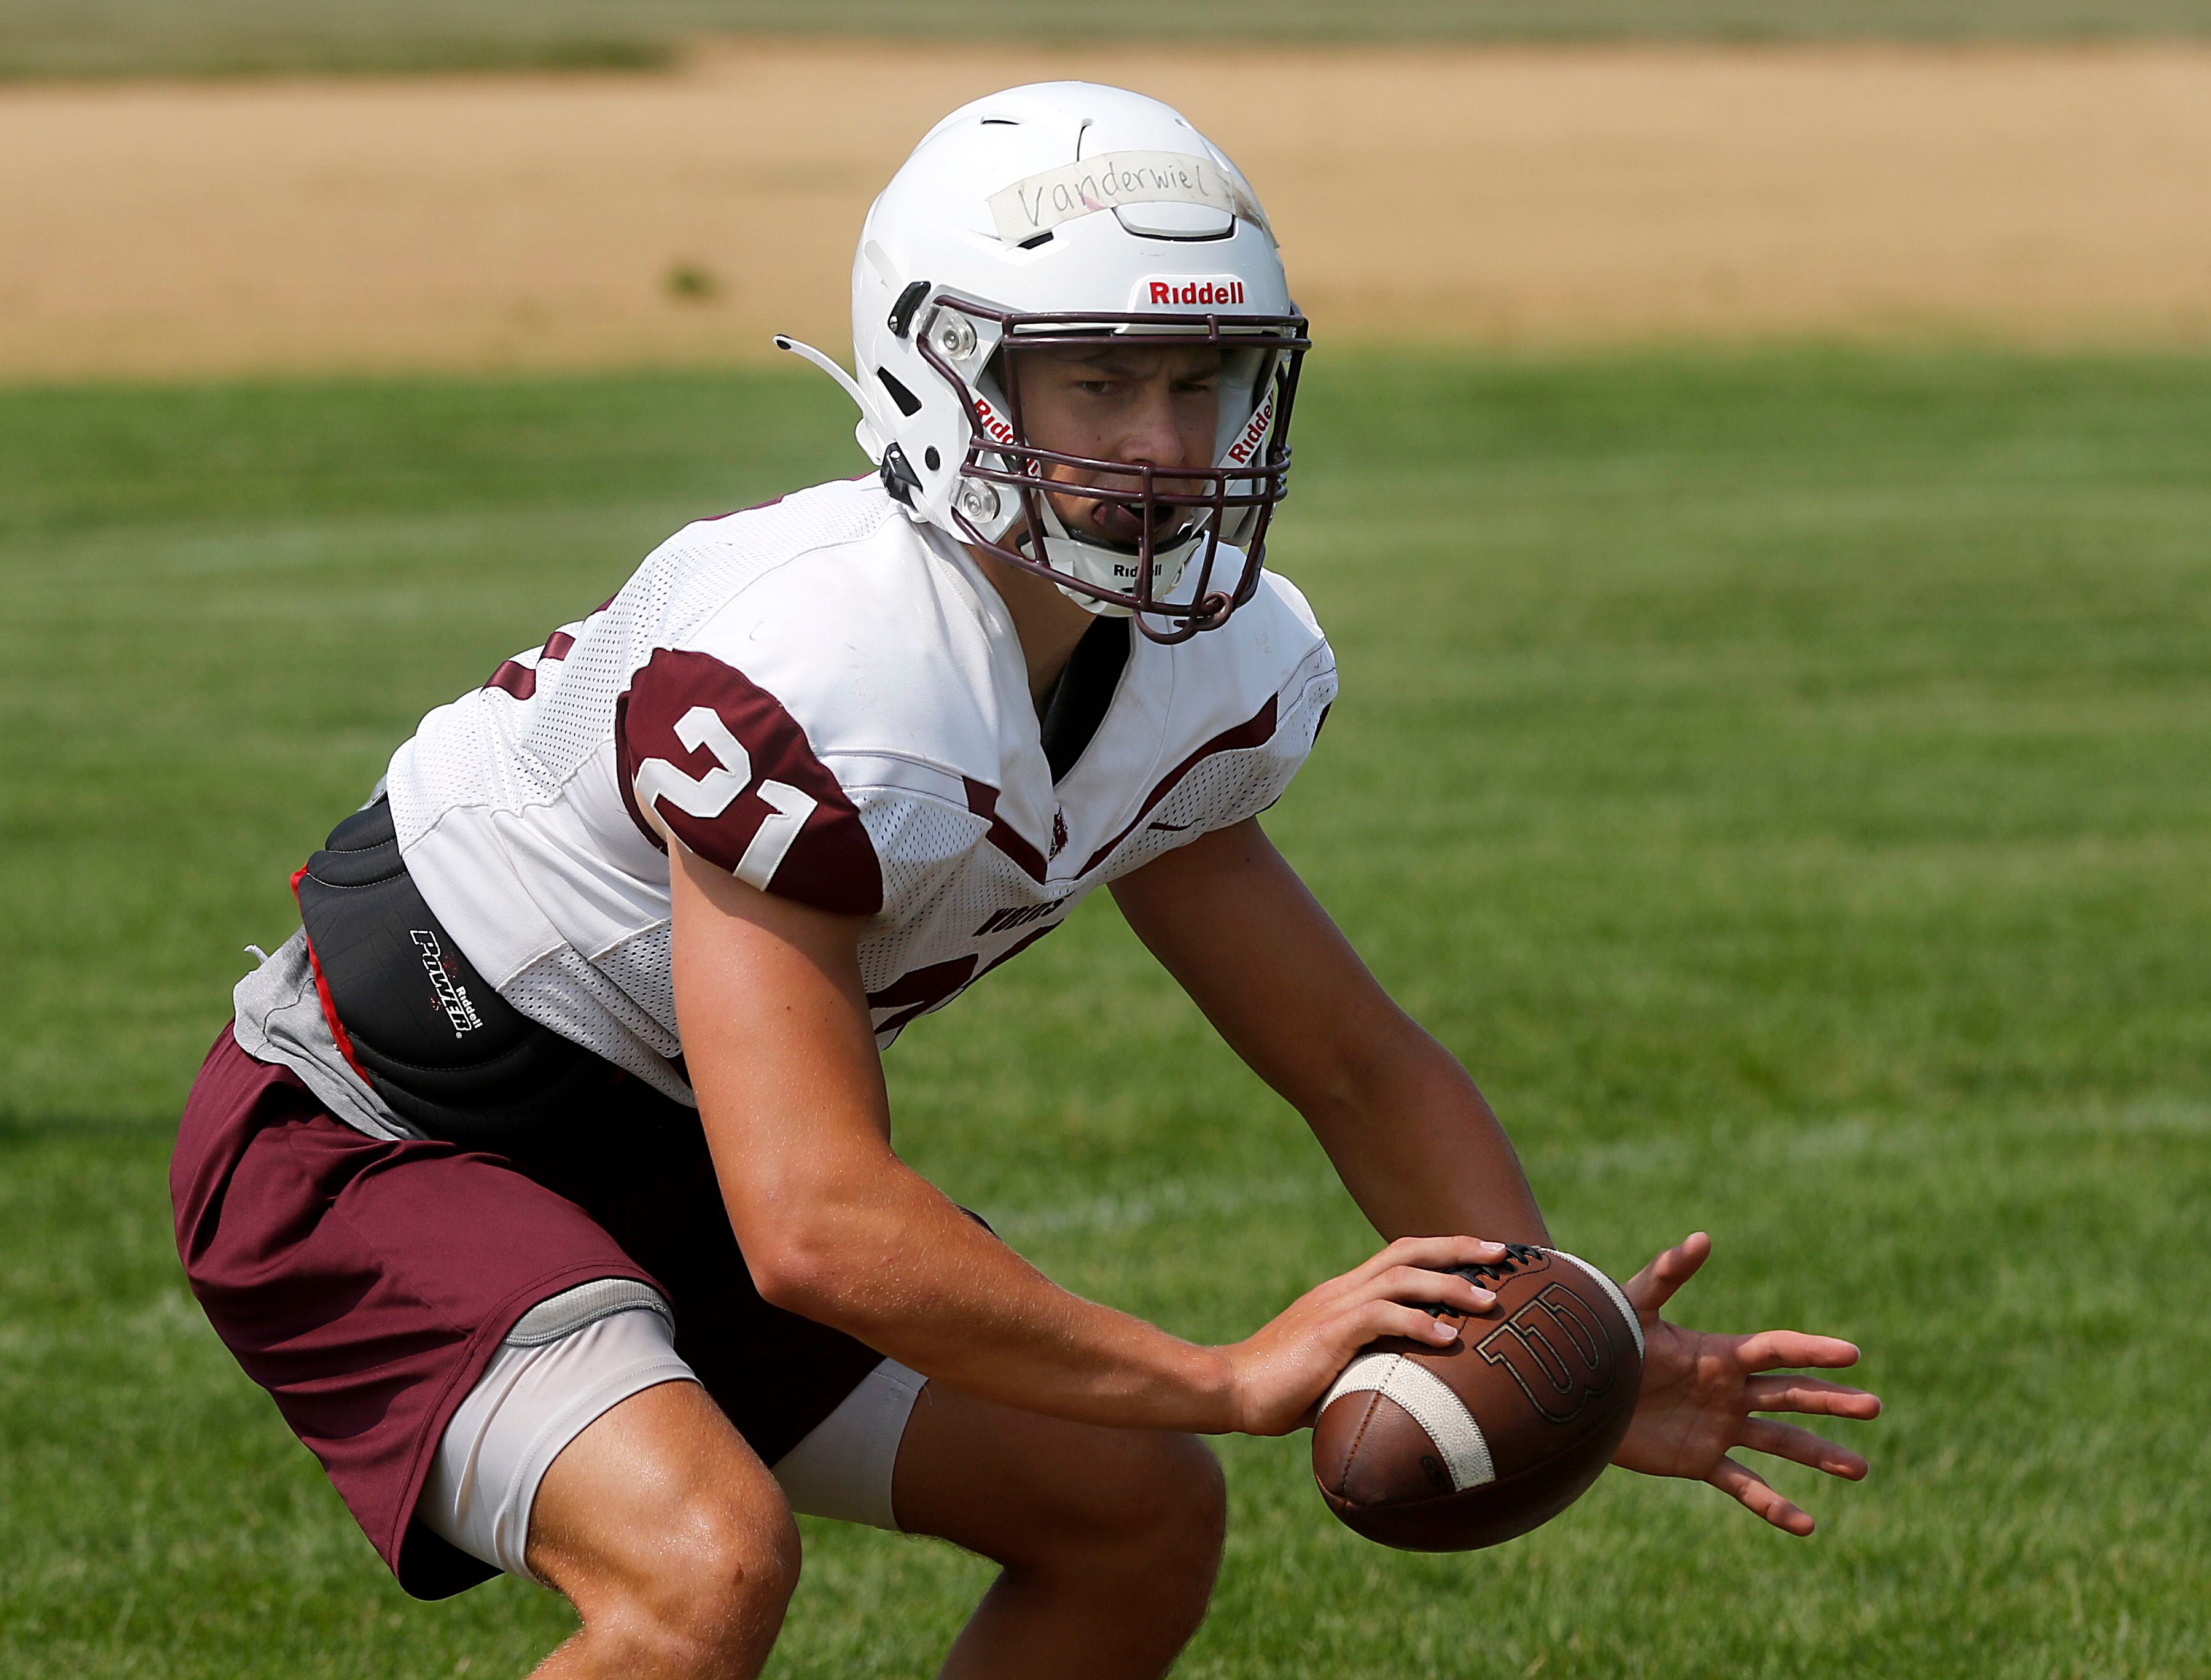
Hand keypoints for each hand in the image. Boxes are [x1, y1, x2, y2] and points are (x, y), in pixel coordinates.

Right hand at [1217, 1235, 1508, 1436]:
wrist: (1231, 1389)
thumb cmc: (1279, 1391)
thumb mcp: (1335, 1372)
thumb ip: (1369, 1368)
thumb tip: (1409, 1394)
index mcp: (1343, 1295)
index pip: (1400, 1256)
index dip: (1443, 1250)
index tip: (1483, 1256)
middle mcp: (1342, 1291)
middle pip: (1408, 1251)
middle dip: (1458, 1248)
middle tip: (1503, 1254)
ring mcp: (1335, 1307)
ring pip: (1402, 1277)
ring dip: (1450, 1285)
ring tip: (1489, 1300)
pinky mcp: (1328, 1332)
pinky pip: (1381, 1317)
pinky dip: (1419, 1324)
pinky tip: (1448, 1339)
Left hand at [1612, 1232, 1881, 1535]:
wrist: (1573, 1391)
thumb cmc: (1603, 1343)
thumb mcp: (1634, 1308)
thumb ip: (1666, 1273)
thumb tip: (1701, 1238)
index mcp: (1719, 1354)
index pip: (1777, 1350)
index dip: (1812, 1351)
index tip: (1852, 1354)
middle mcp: (1728, 1391)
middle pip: (1791, 1394)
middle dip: (1832, 1401)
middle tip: (1874, 1406)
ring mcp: (1718, 1427)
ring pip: (1780, 1441)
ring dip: (1821, 1454)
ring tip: (1861, 1469)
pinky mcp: (1699, 1460)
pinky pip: (1745, 1487)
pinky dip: (1775, 1506)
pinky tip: (1807, 1525)